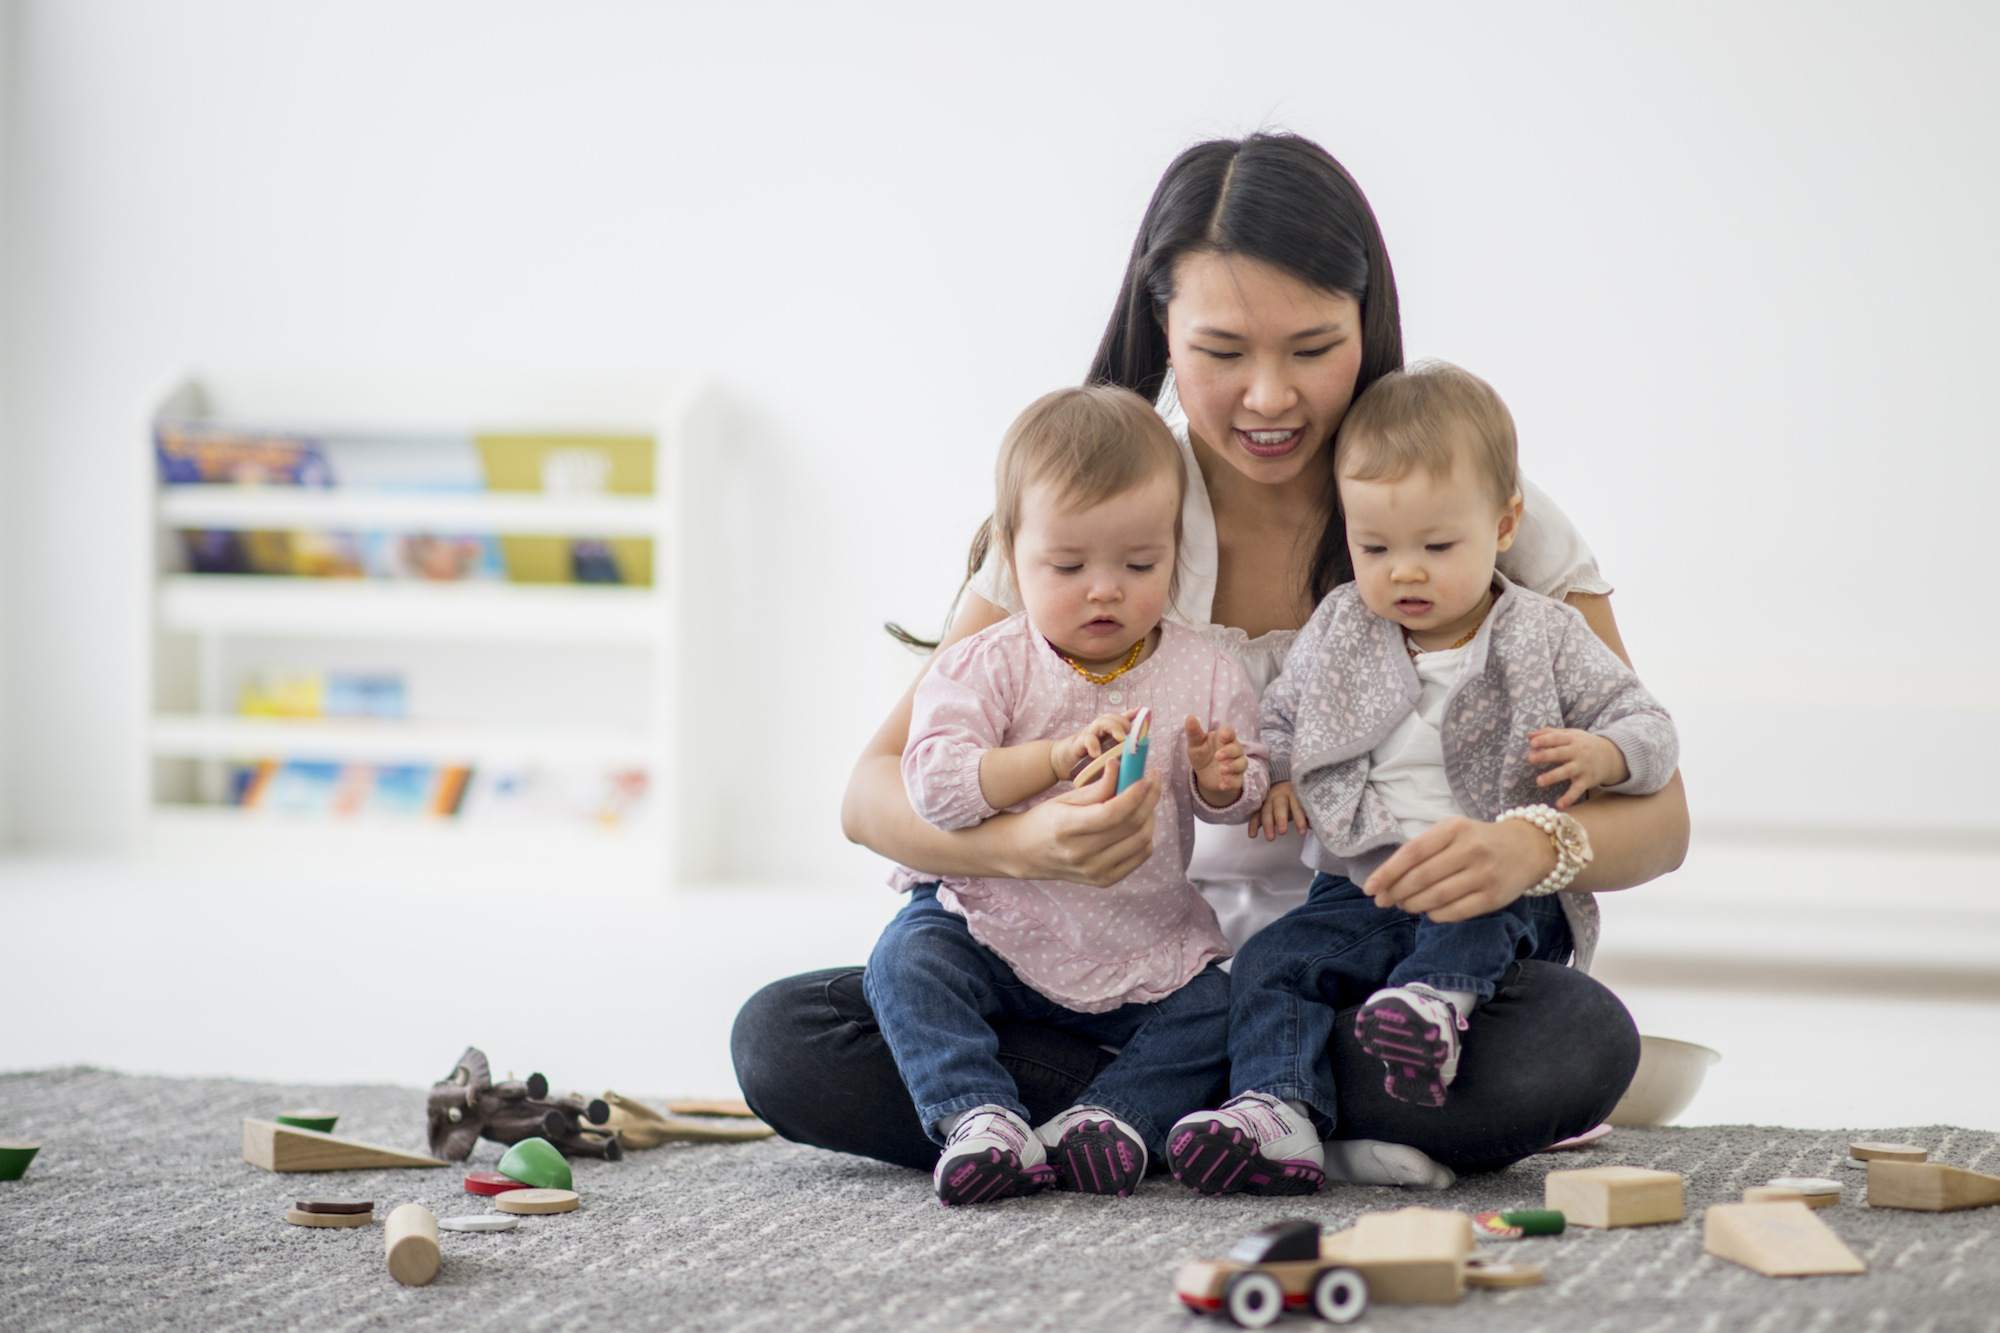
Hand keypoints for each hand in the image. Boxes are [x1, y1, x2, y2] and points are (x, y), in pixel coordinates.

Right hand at [1003, 769, 1158, 886]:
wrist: (1026, 853)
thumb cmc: (1045, 820)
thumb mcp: (1064, 798)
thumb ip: (1096, 787)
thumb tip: (1121, 767)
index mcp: (1065, 828)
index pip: (1111, 812)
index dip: (1135, 793)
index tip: (1147, 775)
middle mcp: (1080, 855)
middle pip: (1131, 826)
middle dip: (1149, 799)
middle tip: (1154, 780)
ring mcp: (1094, 871)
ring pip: (1141, 841)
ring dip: (1151, 816)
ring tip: (1147, 799)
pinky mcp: (1104, 880)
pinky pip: (1139, 857)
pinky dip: (1146, 836)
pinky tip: (1141, 821)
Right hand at [1050, 709, 1139, 784]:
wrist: (1061, 763)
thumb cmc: (1087, 761)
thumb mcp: (1108, 757)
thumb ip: (1122, 752)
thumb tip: (1140, 749)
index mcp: (1108, 733)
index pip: (1122, 719)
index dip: (1132, 715)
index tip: (1142, 712)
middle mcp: (1099, 730)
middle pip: (1113, 717)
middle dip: (1124, 722)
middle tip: (1132, 734)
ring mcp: (1089, 735)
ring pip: (1102, 722)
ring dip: (1113, 727)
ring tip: (1121, 738)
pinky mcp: (1078, 744)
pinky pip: (1086, 739)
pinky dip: (1093, 744)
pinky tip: (1097, 753)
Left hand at [1184, 716, 1246, 806]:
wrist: (1205, 776)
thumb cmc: (1202, 754)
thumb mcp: (1195, 744)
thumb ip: (1194, 732)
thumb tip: (1190, 716)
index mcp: (1224, 738)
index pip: (1230, 732)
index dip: (1228, 733)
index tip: (1222, 736)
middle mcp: (1233, 750)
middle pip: (1238, 748)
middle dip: (1229, 752)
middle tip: (1218, 756)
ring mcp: (1236, 765)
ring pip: (1242, 764)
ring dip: (1233, 767)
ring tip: (1221, 770)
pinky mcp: (1236, 779)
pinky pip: (1238, 781)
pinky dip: (1231, 782)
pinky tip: (1222, 784)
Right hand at [1254, 781, 1310, 840]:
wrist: (1281, 782)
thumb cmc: (1296, 797)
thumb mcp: (1303, 802)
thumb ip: (1309, 813)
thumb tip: (1318, 826)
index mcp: (1294, 792)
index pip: (1297, 805)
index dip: (1300, 818)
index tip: (1302, 832)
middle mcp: (1280, 795)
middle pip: (1279, 806)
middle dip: (1280, 819)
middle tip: (1282, 832)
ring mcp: (1268, 800)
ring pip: (1266, 811)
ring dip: (1267, 824)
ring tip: (1270, 838)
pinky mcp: (1259, 805)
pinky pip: (1255, 814)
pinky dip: (1253, 825)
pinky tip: (1252, 835)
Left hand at [1361, 816, 1555, 922]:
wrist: (1528, 847)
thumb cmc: (1478, 840)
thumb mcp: (1452, 831)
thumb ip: (1423, 849)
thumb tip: (1386, 880)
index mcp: (1454, 828)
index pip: (1412, 852)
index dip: (1387, 872)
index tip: (1369, 888)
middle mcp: (1470, 850)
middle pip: (1422, 877)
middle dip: (1396, 892)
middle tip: (1383, 901)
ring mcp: (1484, 875)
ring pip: (1437, 897)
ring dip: (1413, 905)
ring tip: (1403, 905)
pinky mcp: (1494, 898)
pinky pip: (1455, 912)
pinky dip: (1435, 915)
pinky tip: (1428, 912)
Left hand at [1528, 728, 1629, 809]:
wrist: (1611, 755)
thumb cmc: (1583, 744)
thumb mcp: (1570, 735)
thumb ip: (1550, 733)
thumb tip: (1529, 735)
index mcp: (1572, 739)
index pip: (1557, 738)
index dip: (1545, 740)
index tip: (1532, 743)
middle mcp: (1578, 752)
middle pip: (1560, 753)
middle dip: (1545, 755)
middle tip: (1530, 758)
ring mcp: (1582, 767)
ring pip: (1567, 772)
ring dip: (1553, 776)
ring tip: (1539, 781)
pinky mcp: (1587, 781)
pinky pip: (1577, 790)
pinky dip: (1569, 798)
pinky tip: (1559, 805)